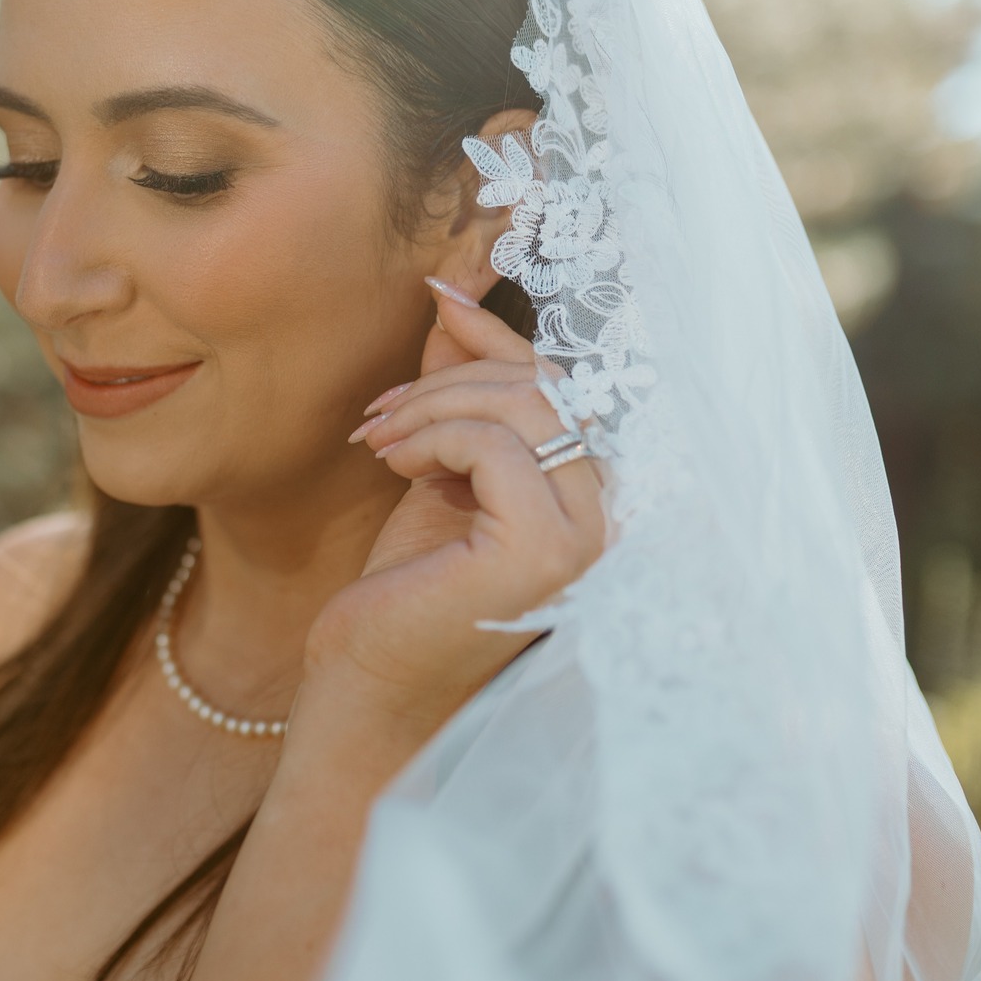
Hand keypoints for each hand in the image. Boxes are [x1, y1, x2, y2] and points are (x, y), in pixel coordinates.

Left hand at [303, 286, 605, 728]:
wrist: (369, 688)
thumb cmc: (403, 591)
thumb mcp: (434, 469)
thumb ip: (455, 392)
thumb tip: (453, 293)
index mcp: (593, 498)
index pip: (562, 386)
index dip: (500, 334)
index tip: (437, 293)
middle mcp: (611, 519)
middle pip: (544, 387)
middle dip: (451, 376)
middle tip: (378, 411)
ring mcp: (587, 539)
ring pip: (520, 407)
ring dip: (431, 404)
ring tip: (376, 438)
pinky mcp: (546, 552)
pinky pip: (494, 444)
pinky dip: (433, 437)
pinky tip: (393, 465)